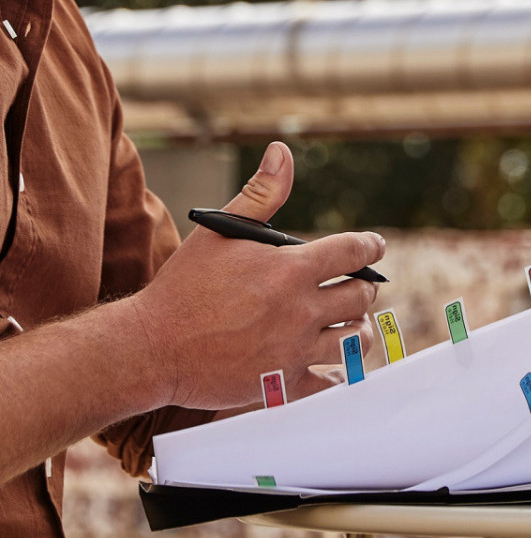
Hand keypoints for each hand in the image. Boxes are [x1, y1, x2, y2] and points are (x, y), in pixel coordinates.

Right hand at [133, 141, 384, 410]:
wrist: (148, 349)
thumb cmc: (183, 287)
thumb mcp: (221, 231)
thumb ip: (261, 194)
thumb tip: (282, 152)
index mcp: (290, 269)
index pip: (353, 252)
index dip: (370, 246)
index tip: (375, 246)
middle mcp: (300, 310)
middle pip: (360, 297)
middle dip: (363, 288)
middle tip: (358, 287)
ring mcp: (293, 350)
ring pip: (353, 340)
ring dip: (357, 329)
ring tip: (351, 323)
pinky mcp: (282, 384)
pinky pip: (329, 383)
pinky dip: (336, 374)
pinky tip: (333, 366)